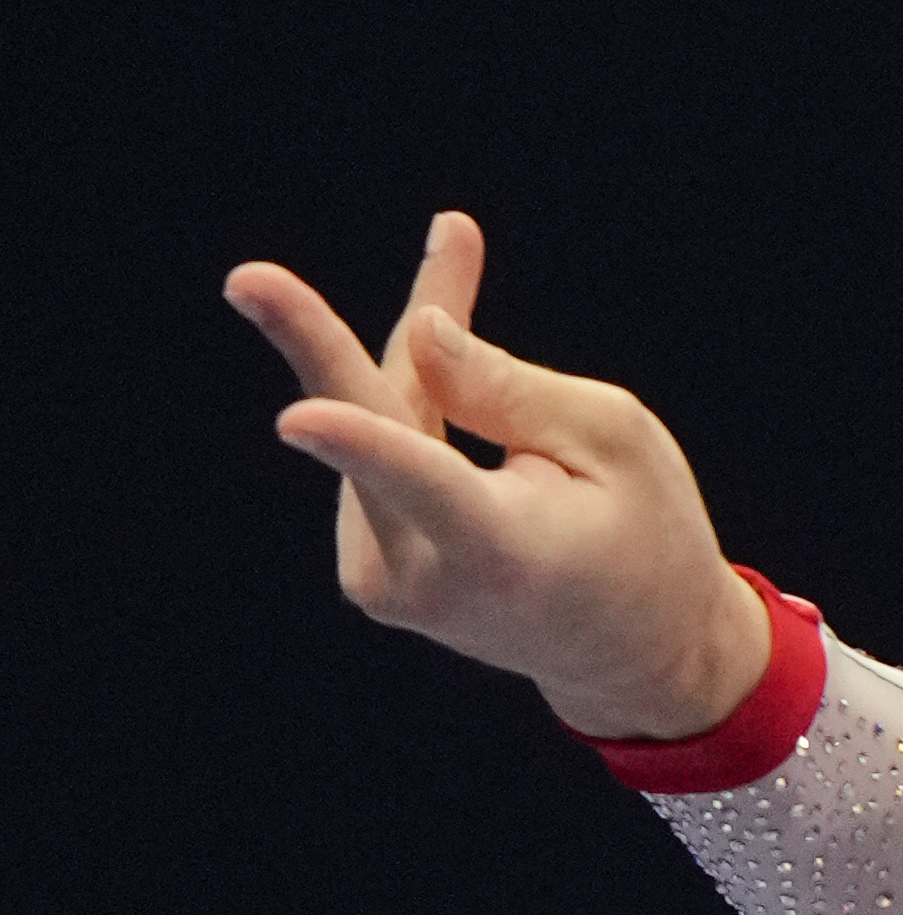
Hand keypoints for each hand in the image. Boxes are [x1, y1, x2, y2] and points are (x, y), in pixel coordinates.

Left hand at [226, 209, 768, 738]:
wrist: (632, 654)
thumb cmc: (644, 533)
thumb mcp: (614, 438)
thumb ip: (510, 386)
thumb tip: (418, 332)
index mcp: (503, 550)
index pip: (426, 487)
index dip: (361, 444)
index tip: (295, 417)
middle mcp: (426, 580)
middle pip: (363, 432)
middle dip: (310, 340)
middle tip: (246, 279)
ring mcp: (384, 585)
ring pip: (373, 424)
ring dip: (409, 353)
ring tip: (454, 260)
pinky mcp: (366, 574)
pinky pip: (371, 453)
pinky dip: (403, 401)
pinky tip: (439, 362)